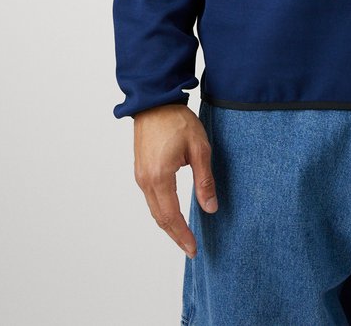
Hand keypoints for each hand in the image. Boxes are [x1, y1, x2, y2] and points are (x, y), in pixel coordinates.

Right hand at [133, 103, 218, 257]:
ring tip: (183, 234)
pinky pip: (150, 198)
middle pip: (160, 218)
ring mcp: (141, 175)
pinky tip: (172, 213)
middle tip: (190, 248)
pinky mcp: (141, 169)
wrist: (155, 101)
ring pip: (154, 209)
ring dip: (168, 224)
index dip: (183, 235)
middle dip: (175, 235)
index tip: (193, 249)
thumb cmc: (177, 120)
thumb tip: (210, 208)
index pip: (171, 216)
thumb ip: (204, 180)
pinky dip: (162, 210)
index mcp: (160, 178)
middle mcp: (146, 181)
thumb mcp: (199, 148)